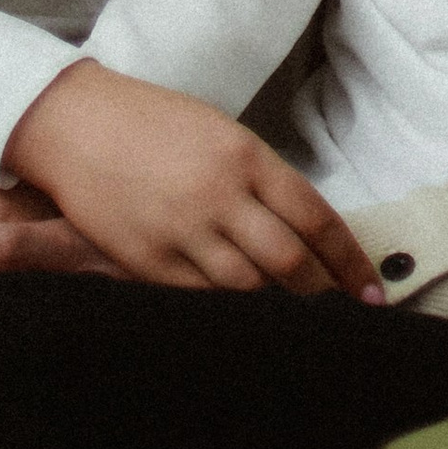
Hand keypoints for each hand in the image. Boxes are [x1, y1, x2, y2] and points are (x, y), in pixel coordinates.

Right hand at [1, 64, 382, 301]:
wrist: (75, 123)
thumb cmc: (152, 122)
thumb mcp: (218, 133)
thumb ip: (260, 179)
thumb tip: (306, 230)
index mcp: (244, 155)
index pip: (316, 218)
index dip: (350, 260)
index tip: (372, 288)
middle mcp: (220, 195)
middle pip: (290, 263)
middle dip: (325, 295)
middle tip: (347, 317)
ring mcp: (183, 232)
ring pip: (250, 289)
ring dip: (281, 311)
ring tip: (303, 326)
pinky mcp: (149, 261)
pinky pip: (203, 298)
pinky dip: (230, 312)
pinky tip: (247, 322)